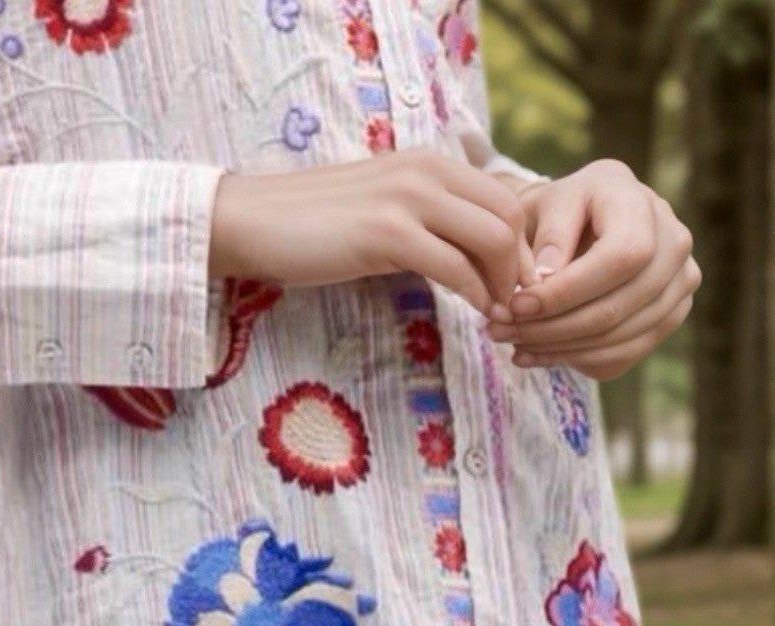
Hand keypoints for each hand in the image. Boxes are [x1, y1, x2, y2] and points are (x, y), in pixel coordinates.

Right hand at [208, 150, 535, 316]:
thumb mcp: (379, 207)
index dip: (521, 243)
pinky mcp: (388, 233)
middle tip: (514, 304)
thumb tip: (459, 251)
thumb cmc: (309, 224)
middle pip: (509, 215)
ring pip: (493, 238)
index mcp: (429, 162)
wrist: (252, 220)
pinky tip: (472, 312)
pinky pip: (455, 266)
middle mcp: (426, 171)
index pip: (503, 196)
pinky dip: (474, 294)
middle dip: (522, 265)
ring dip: (504, 282)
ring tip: (496, 313)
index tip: (513, 282)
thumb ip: (422, 217)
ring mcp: (408, 199)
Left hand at [484, 159, 701, 380]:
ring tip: (513, 344)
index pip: (622, 257)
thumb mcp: (541, 207)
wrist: (582, 218)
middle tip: (502, 331)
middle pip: (621, 304)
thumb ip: (546, 236)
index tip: (518, 305)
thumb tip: (543, 280)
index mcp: (639, 202)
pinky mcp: (671, 314)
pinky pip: (626, 353)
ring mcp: (681, 281)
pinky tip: (538, 353)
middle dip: (554, 327)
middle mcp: (675, 239)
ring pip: (623, 335)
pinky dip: (576, 360)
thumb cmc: (555, 211)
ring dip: (560, 349)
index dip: (568, 291)